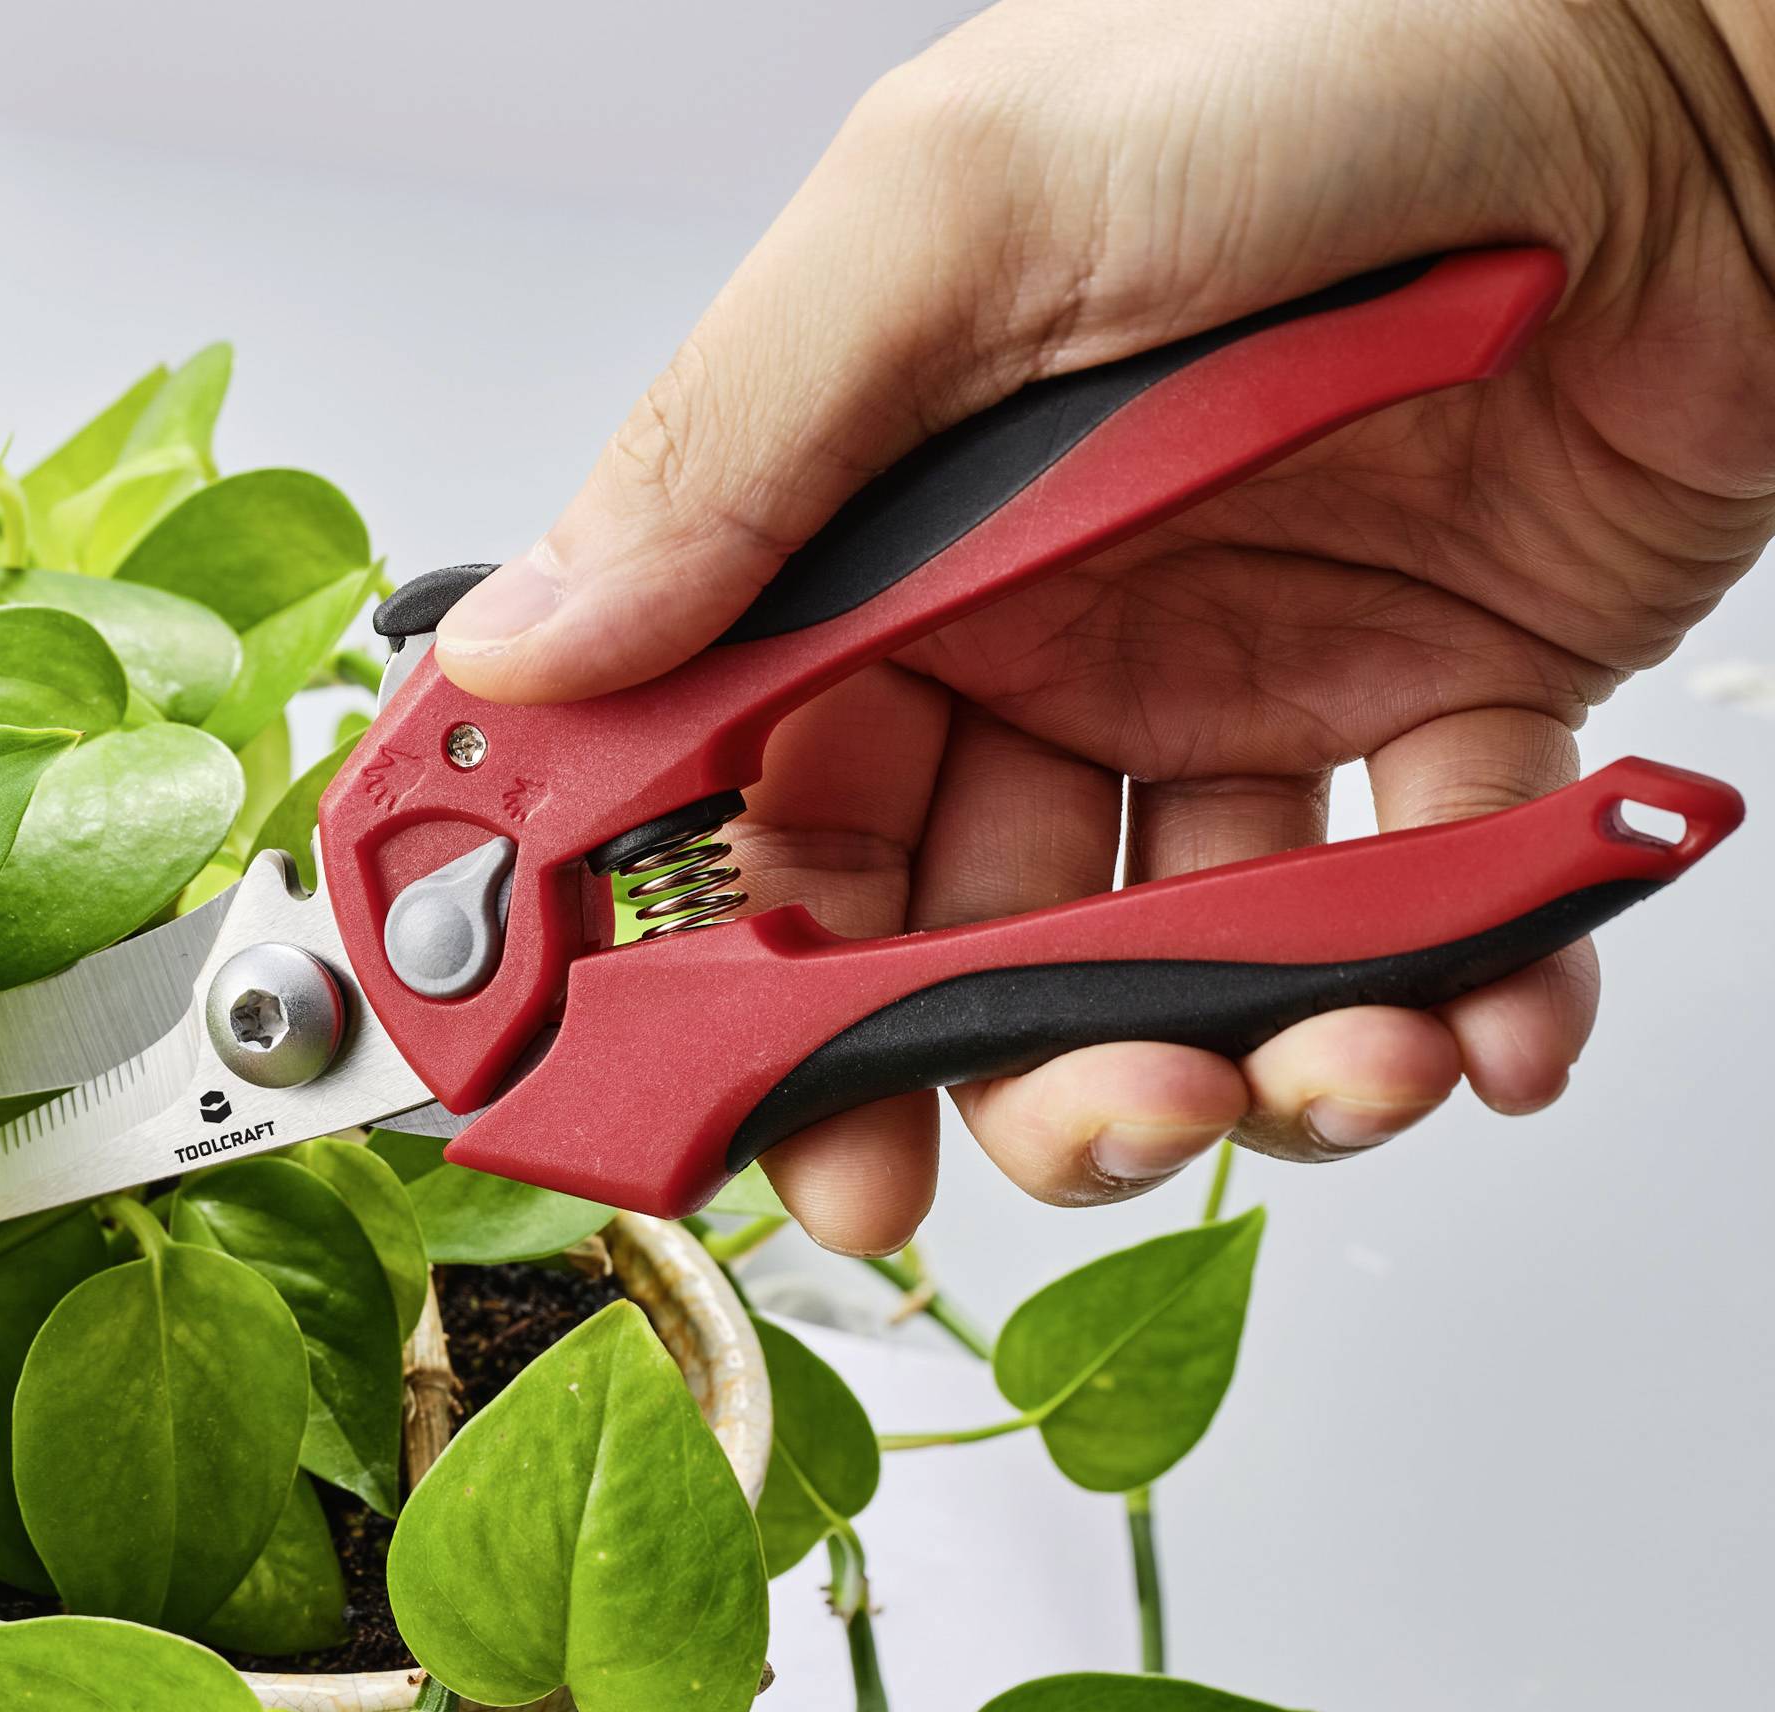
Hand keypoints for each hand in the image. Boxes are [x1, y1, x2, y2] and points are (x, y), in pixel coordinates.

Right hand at [435, 0, 1774, 1250]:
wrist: (1702, 55)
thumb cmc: (1339, 59)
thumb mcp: (968, 215)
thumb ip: (740, 441)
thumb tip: (534, 646)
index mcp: (893, 529)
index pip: (752, 788)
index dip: (719, 957)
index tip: (708, 1087)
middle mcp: (1043, 623)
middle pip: (953, 924)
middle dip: (988, 1064)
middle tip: (1046, 1123)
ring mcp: (1235, 677)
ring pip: (1173, 952)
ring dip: (1232, 1059)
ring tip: (1314, 1069)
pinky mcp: (1436, 704)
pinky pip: (1419, 904)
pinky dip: (1454, 999)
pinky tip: (1474, 1015)